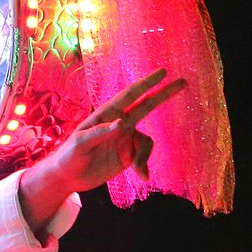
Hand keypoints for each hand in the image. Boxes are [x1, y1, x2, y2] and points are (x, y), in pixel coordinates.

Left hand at [17, 68, 187, 228]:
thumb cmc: (68, 157)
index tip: (162, 72)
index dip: (145, 84)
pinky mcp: (128, 155)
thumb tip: (123, 123)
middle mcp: (118, 124)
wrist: (67, 178)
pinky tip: (143, 177)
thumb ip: (100, 133)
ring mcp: (125, 139)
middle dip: (164, 94)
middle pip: (146, 106)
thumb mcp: (80, 145)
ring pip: (146, 141)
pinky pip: (144, 156)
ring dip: (145, 155)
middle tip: (183, 82)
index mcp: (105, 116)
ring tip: (139, 171)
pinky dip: (145, 166)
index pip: (128, 96)